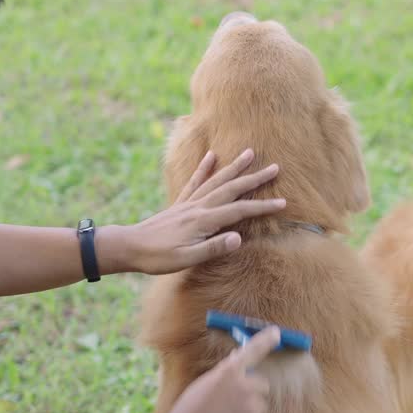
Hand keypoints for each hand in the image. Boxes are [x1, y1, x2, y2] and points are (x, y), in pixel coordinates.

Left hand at [108, 149, 285, 274]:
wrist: (130, 247)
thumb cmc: (159, 257)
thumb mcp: (187, 259)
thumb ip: (214, 248)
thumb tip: (239, 237)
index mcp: (203, 221)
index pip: (239, 211)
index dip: (262, 207)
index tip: (283, 203)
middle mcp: (198, 207)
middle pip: (231, 189)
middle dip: (254, 178)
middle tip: (274, 167)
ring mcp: (188, 203)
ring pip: (216, 180)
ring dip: (234, 167)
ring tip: (249, 153)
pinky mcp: (180, 204)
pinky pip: (195, 181)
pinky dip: (204, 168)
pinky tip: (211, 156)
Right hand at [164, 326, 278, 412]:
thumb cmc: (189, 411)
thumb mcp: (205, 383)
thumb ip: (225, 372)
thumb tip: (238, 358)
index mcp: (230, 372)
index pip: (254, 350)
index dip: (266, 340)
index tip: (276, 333)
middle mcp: (246, 386)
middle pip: (262, 384)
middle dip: (252, 391)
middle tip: (231, 402)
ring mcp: (253, 408)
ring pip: (260, 406)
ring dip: (249, 410)